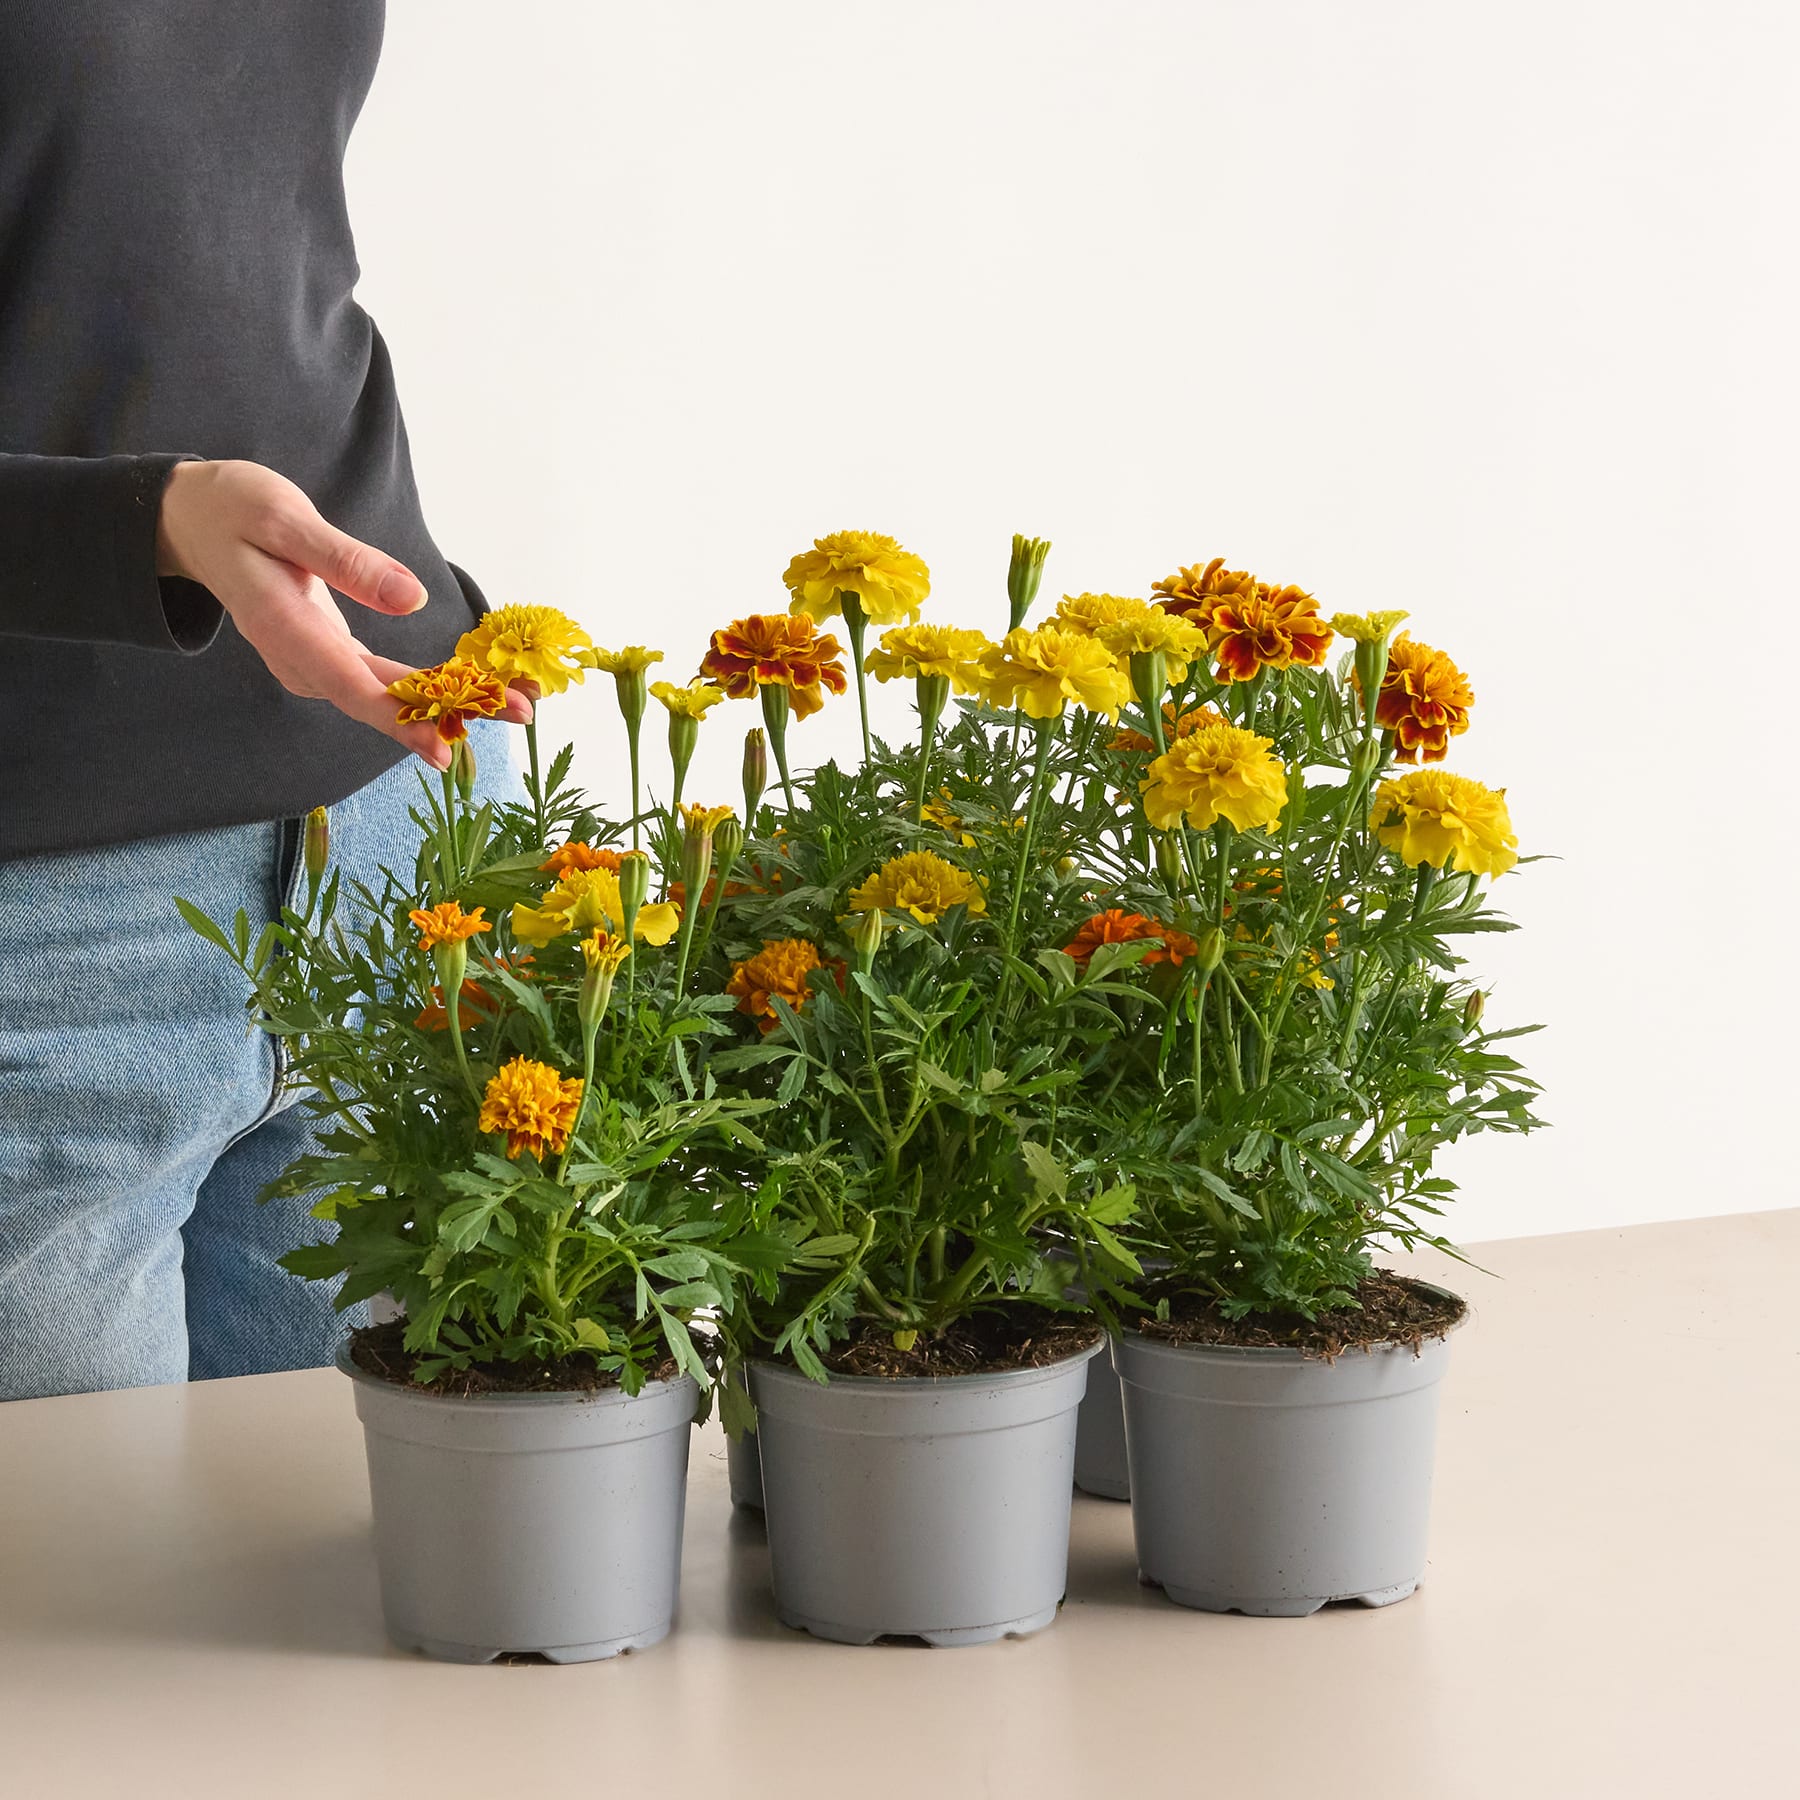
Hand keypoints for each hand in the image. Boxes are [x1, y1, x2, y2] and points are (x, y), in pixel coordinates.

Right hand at [155, 459, 530, 767]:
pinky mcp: (330, 655)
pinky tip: (476, 690)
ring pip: (390, 695)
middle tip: (526, 712)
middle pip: (383, 701)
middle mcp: (302, 660)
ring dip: (454, 702)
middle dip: (455, 712)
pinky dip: (432, 686)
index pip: (353, 688)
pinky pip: (384, 680)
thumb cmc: (233, 509)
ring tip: (521, 702)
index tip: (448, 743)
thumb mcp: (284, 518)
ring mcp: (316, 663)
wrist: (191, 521)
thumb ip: (344, 561)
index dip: (403, 720)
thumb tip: (409, 597)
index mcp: (287, 629)